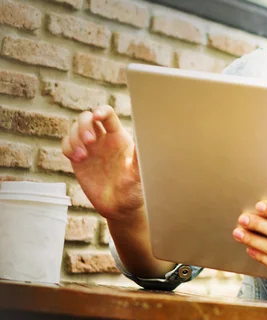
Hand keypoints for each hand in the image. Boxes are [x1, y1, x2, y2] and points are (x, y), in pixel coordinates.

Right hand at [62, 106, 142, 220]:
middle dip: (84, 125)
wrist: (120, 207)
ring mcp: (90, 149)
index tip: (97, 117)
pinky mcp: (78, 160)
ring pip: (74, 129)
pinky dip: (68, 147)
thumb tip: (146, 141)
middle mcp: (103, 139)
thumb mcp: (139, 174)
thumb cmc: (134, 190)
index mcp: (119, 138)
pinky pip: (67, 145)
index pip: (108, 115)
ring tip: (82, 156)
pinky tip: (76, 159)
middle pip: (87, 118)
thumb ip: (139, 158)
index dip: (101, 111)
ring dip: (74, 138)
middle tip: (89, 142)